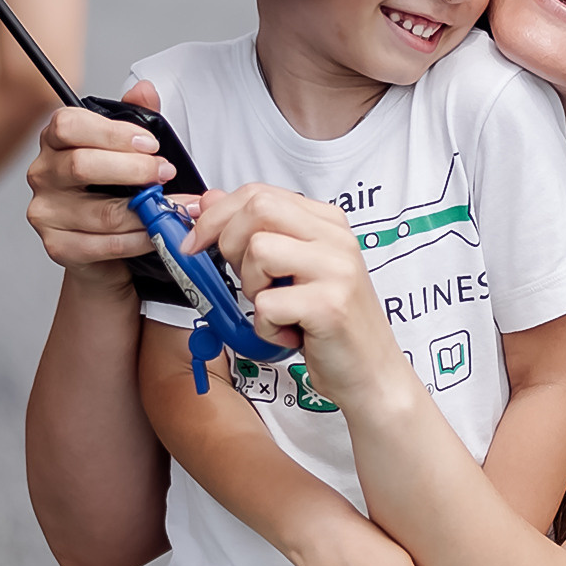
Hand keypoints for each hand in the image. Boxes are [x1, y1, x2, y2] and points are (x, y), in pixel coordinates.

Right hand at [25, 79, 180, 271]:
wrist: (103, 249)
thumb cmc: (112, 191)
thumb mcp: (126, 149)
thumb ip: (135, 117)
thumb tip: (144, 90)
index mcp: (55, 141)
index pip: (68, 125)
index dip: (112, 133)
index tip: (149, 143)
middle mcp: (43, 173)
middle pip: (81, 166)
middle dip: (133, 169)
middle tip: (165, 173)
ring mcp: (46, 212)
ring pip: (100, 211)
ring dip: (144, 210)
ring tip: (172, 207)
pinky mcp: (58, 246)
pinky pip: (103, 244)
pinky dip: (137, 240)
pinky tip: (155, 233)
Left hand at [182, 183, 409, 411]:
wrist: (370, 372)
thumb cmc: (328, 324)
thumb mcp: (289, 271)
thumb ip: (254, 232)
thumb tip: (207, 201)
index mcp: (327, 223)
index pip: (260, 193)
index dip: (216, 215)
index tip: (195, 242)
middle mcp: (336, 238)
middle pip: (258, 208)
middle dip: (230, 244)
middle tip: (245, 281)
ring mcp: (336, 269)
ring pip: (259, 251)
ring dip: (252, 289)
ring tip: (277, 309)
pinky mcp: (329, 305)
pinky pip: (265, 304)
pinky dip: (265, 327)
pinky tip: (289, 335)